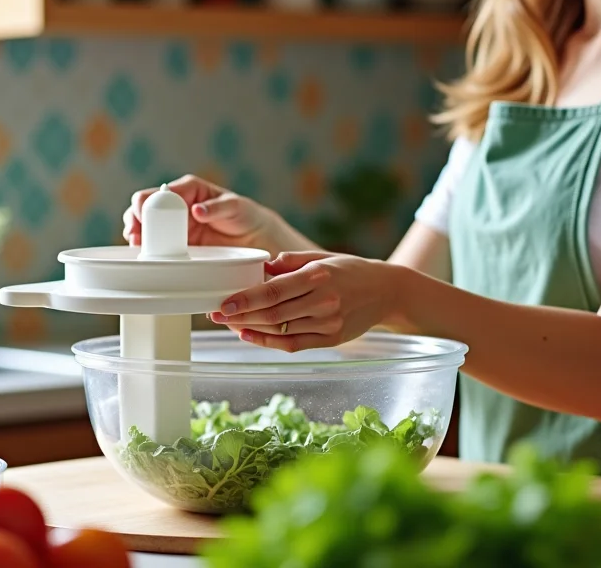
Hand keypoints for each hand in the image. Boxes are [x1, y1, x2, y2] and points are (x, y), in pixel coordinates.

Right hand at [123, 175, 272, 248]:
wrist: (254, 237)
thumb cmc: (245, 215)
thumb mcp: (236, 207)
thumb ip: (217, 207)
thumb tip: (197, 210)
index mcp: (190, 189)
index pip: (163, 192)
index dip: (149, 202)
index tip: (143, 215)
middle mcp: (178, 204)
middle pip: (146, 205)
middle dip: (136, 216)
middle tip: (135, 232)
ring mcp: (175, 223)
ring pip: (145, 222)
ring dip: (136, 230)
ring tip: (135, 241)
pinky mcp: (175, 241)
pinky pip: (155, 240)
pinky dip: (145, 244)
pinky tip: (142, 251)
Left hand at [209, 252, 399, 351]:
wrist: (387, 291)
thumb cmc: (350, 270)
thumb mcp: (321, 256)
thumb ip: (290, 261)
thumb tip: (261, 267)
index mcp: (318, 276)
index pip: (274, 291)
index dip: (245, 299)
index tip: (222, 303)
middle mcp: (323, 301)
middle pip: (272, 313)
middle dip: (239, 315)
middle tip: (214, 314)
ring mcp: (327, 323)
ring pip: (279, 330)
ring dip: (249, 328)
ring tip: (227, 323)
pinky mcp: (330, 340)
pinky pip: (293, 344)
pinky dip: (268, 341)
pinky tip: (249, 334)